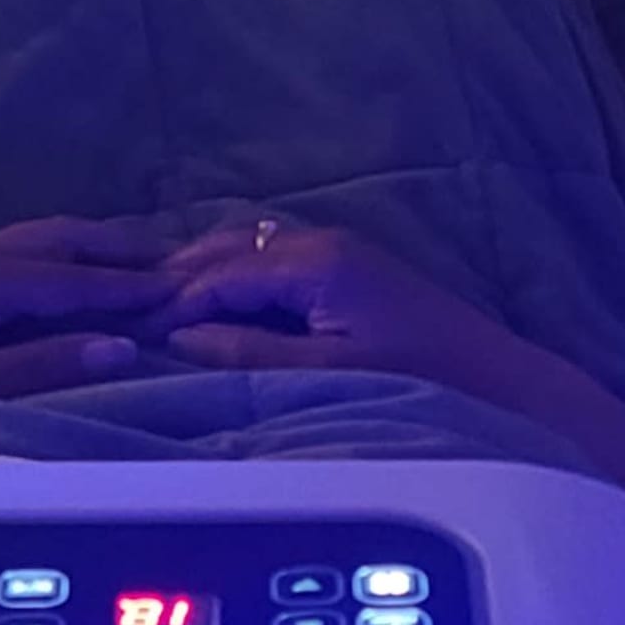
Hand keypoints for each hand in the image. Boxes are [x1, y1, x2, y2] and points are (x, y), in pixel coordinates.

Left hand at [0, 218, 181, 404]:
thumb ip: (44, 365)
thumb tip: (119, 346)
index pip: (72, 278)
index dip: (129, 287)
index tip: (180, 291)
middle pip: (61, 240)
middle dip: (118, 250)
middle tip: (176, 260)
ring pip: (39, 241)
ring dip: (90, 250)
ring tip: (141, 262)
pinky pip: (20, 254)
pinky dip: (60, 260)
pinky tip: (78, 276)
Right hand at [154, 215, 516, 394]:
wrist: (496, 381)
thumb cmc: (417, 378)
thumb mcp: (326, 374)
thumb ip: (250, 354)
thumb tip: (182, 339)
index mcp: (315, 262)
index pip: (220, 272)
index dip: (172, 301)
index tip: (132, 330)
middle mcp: (321, 243)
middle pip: (229, 245)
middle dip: (178, 275)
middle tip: (129, 311)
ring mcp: (336, 251)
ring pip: (248, 246)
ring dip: (204, 271)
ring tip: (160, 308)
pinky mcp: (346, 268)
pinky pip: (270, 259)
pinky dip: (233, 274)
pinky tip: (213, 304)